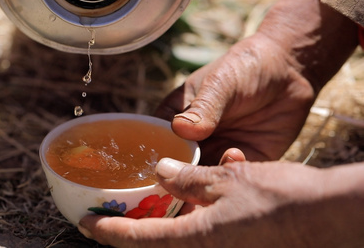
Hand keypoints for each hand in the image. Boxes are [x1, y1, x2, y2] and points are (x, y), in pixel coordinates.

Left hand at [78, 157, 363, 247]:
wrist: (328, 217)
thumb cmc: (280, 200)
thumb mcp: (227, 180)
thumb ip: (188, 178)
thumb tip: (161, 173)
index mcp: (195, 239)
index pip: (136, 239)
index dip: (105, 232)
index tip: (84, 224)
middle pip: (154, 240)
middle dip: (132, 223)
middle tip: (113, 207)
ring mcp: (221, 247)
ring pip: (178, 233)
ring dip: (164, 214)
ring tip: (153, 191)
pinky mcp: (236, 242)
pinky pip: (203, 228)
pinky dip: (193, 210)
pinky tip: (202, 186)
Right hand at [156, 35, 314, 164]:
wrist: (289, 69)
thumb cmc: (244, 67)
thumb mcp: (220, 83)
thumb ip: (203, 108)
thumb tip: (181, 129)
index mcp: (175, 118)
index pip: (157, 145)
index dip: (156, 160)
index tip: (161, 169)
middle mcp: (192, 140)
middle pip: (178, 169)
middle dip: (183, 177)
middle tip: (191, 176)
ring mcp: (217, 151)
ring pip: (204, 178)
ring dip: (210, 176)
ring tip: (224, 155)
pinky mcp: (245, 159)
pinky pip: (233, 177)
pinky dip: (232, 173)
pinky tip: (238, 154)